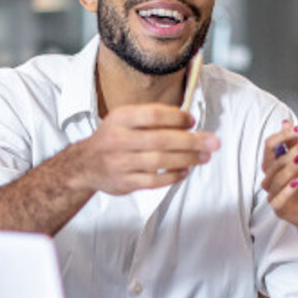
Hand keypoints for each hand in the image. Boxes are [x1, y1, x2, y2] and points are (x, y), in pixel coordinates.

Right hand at [70, 104, 220, 194]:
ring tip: (204, 157)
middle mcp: (119, 139)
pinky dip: (172, 176)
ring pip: (160, 161)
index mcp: (121, 119)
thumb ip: (151, 118)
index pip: (154, 115)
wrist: (85, 165)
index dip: (177, 118)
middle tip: (212, 143)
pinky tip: (185, 171)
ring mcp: (121, 162)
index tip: (192, 121)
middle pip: (161, 139)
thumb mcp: (124, 120)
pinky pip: (154, 180)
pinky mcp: (124, 182)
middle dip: (191, 141)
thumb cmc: (113, 138)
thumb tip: (187, 121)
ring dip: (187, 159)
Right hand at [261, 121, 297, 233]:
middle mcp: (269, 178)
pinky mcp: (278, 209)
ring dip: (289, 167)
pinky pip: (278, 199)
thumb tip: (286, 122)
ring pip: (275, 179)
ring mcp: (272, 194)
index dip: (283, 135)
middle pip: (272, 161)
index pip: (269, 146)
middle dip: (289, 150)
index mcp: (272, 165)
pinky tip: (297, 182)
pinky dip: (287, 190)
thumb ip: (294, 144)